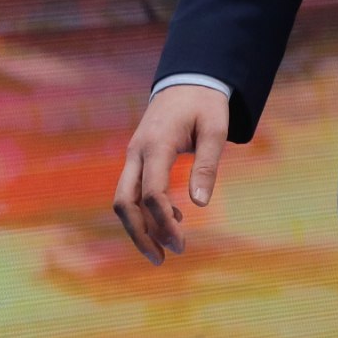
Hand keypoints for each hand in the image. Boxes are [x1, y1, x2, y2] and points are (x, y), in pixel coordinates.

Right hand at [113, 84, 231, 266]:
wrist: (188, 78)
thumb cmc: (205, 103)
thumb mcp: (215, 128)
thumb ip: (208, 164)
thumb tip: (200, 205)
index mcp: (156, 144)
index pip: (151, 193)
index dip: (163, 222)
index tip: (181, 244)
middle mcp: (137, 151)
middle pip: (123, 202)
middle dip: (139, 234)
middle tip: (162, 259)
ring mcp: (133, 154)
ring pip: (122, 199)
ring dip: (138, 228)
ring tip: (163, 250)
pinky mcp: (137, 158)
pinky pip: (131, 190)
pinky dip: (145, 211)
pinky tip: (172, 219)